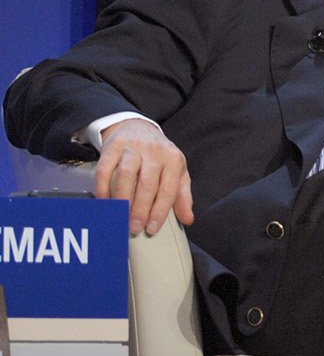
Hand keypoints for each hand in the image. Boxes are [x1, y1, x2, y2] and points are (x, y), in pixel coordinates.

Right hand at [96, 118, 194, 235]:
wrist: (138, 128)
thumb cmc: (159, 155)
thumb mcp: (177, 171)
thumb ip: (182, 196)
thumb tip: (188, 219)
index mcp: (173, 160)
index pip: (169, 190)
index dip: (160, 211)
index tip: (152, 228)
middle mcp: (155, 153)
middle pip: (147, 184)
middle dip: (141, 209)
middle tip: (135, 227)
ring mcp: (133, 148)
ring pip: (126, 175)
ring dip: (123, 198)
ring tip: (120, 216)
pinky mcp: (113, 147)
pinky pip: (105, 168)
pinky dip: (103, 186)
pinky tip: (104, 200)